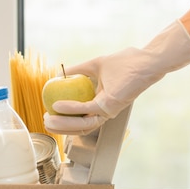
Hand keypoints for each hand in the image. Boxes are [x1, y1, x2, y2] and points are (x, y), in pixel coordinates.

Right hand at [44, 19, 189, 134]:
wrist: (144, 60)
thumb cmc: (125, 63)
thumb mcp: (94, 65)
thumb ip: (77, 71)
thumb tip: (58, 74)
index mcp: (101, 106)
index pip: (80, 120)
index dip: (63, 122)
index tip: (48, 116)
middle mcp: (105, 112)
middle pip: (79, 128)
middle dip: (60, 128)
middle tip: (45, 122)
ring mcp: (108, 111)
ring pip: (81, 124)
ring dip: (62, 124)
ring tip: (48, 118)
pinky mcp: (109, 105)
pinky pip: (86, 109)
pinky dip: (70, 108)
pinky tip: (57, 105)